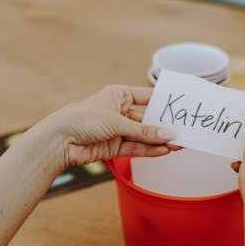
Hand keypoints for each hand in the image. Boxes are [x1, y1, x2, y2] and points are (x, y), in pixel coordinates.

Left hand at [35, 85, 176, 167]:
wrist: (58, 141)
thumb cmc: (82, 119)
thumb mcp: (116, 122)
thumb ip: (144, 131)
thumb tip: (170, 135)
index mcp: (120, 94)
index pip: (148, 97)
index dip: (165, 103)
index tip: (183, 107)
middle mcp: (120, 111)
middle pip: (148, 119)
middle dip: (165, 126)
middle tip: (186, 131)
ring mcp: (118, 130)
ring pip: (144, 136)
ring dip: (160, 140)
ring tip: (180, 144)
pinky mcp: (115, 147)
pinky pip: (137, 148)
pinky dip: (150, 150)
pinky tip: (164, 151)